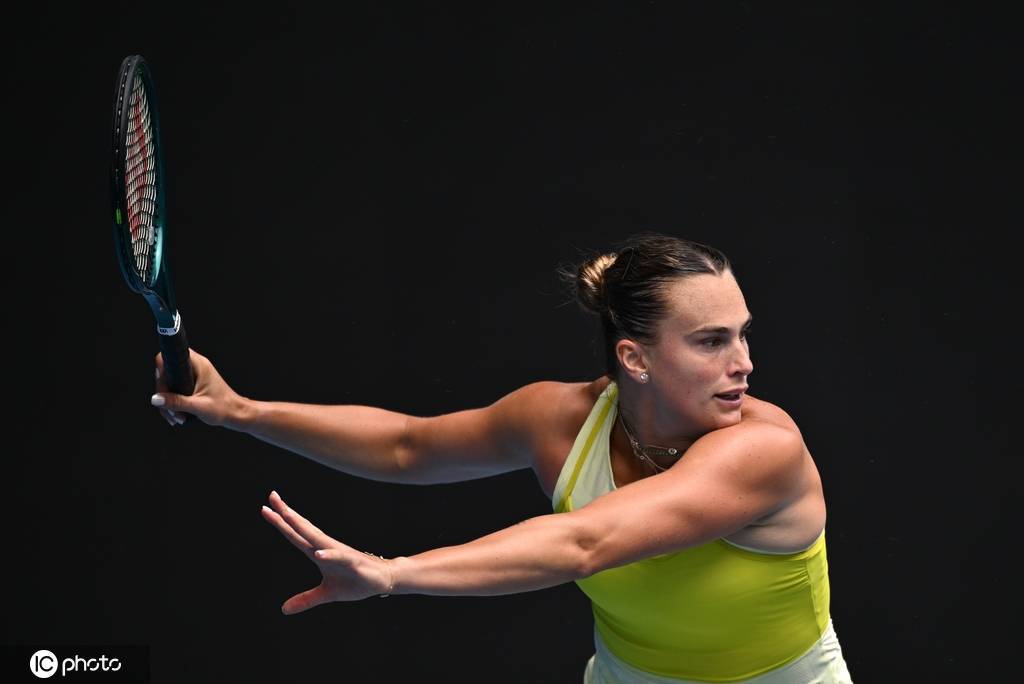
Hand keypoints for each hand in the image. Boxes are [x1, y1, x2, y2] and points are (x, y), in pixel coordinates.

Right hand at [152, 348, 244, 426]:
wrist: (236, 414)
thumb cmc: (224, 408)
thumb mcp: (198, 406)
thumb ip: (176, 402)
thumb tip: (155, 399)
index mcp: (198, 365)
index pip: (171, 356)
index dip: (162, 370)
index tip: (162, 388)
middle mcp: (195, 367)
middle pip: (166, 374)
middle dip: (164, 395)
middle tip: (171, 411)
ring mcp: (193, 375)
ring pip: (169, 384)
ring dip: (168, 403)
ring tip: (177, 418)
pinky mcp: (192, 384)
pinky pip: (175, 390)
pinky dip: (173, 403)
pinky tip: (177, 416)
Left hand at [261, 490, 392, 612]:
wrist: (382, 580)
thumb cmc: (355, 582)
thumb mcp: (326, 594)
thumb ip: (306, 599)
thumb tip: (284, 609)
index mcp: (317, 552)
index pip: (295, 535)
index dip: (280, 523)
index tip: (265, 508)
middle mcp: (326, 548)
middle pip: (302, 528)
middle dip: (287, 514)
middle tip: (272, 496)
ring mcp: (339, 553)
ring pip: (317, 537)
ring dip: (302, 526)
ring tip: (287, 515)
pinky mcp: (353, 562)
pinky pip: (339, 557)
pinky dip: (329, 554)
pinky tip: (318, 553)